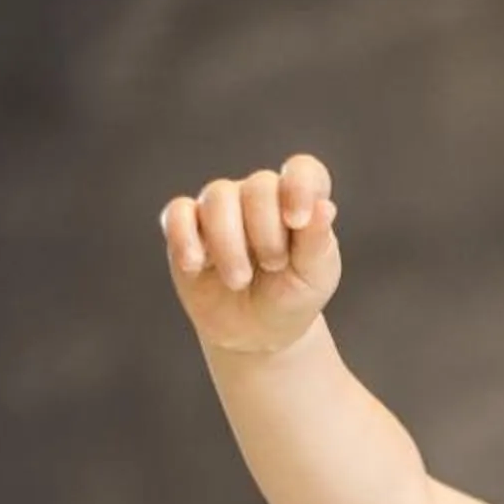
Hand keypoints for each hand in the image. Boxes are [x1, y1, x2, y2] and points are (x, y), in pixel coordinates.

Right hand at [160, 153, 341, 354]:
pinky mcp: (186, 227)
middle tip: (273, 267)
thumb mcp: (313, 276)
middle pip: (257, 186)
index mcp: (298, 201)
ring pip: (217, 197)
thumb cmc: (291, 298)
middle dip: (265, 233)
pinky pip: (177, 213)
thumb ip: (317, 241)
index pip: (303, 170)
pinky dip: (183, 237)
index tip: (297, 222)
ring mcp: (221, 208)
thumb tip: (325, 207)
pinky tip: (195, 264)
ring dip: (228, 244)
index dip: (300, 188)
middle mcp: (258, 196)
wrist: (255, 333)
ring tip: (239, 280)